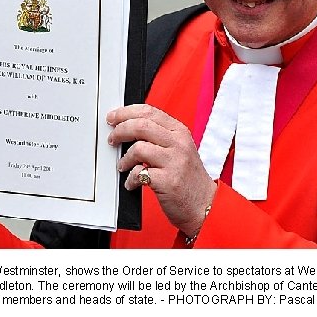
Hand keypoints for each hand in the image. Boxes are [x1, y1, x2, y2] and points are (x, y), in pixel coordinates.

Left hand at [107, 104, 215, 236]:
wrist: (204, 204)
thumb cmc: (188, 178)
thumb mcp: (179, 149)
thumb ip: (159, 136)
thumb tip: (128, 127)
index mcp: (179, 132)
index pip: (149, 111)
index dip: (126, 112)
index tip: (113, 117)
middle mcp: (178, 144)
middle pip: (141, 125)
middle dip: (120, 130)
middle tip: (112, 139)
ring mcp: (174, 162)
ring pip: (138, 148)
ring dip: (124, 158)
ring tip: (124, 165)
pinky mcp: (168, 181)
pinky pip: (139, 173)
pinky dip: (130, 178)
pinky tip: (132, 182)